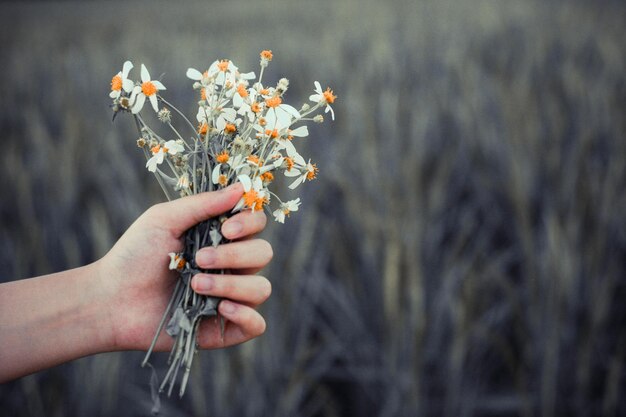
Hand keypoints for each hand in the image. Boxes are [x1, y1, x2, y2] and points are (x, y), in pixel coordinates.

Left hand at [96, 184, 272, 351]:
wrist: (110, 300)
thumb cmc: (134, 255)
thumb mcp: (165, 219)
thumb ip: (204, 203)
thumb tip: (242, 187)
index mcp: (221, 238)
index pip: (257, 224)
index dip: (250, 223)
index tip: (226, 228)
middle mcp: (232, 266)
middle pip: (263, 253)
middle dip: (235, 255)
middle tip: (200, 259)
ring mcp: (231, 297)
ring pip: (261, 288)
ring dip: (232, 284)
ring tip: (196, 285)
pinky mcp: (225, 328)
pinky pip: (257, 324)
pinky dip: (245, 315)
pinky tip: (220, 309)